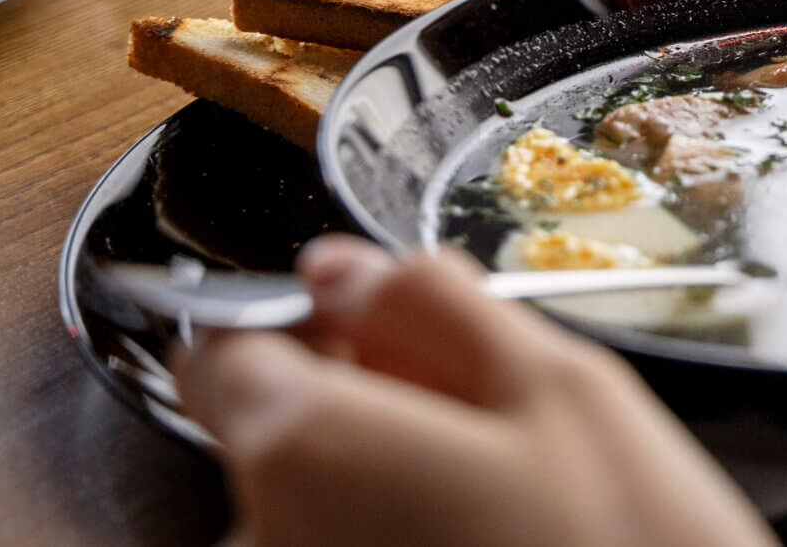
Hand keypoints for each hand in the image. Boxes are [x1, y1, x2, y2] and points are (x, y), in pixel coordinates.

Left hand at [174, 238, 774, 546]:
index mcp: (304, 446)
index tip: (387, 322)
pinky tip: (504, 534)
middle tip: (492, 407)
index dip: (306, 316)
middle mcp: (271, 533)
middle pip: (279, 423)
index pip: (223, 348)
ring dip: (404, 468)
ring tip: (518, 487)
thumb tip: (342, 267)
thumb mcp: (563, 387)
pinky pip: (356, 542)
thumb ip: (434, 306)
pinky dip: (413, 525)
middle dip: (373, 395)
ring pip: (328, 491)